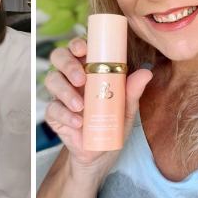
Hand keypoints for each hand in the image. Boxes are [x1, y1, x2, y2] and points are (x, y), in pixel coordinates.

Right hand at [44, 37, 151, 173]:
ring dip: (65, 91)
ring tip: (80, 105)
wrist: (101, 153)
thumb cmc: (112, 123)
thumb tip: (145, 73)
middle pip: (59, 58)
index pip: (77, 48)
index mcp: (88, 69)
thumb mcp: (126, 108)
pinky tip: (78, 122)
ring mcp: (60, 95)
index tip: (83, 49)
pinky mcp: (54, 115)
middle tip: (81, 79)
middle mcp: (71, 78)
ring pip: (52, 80)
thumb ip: (132, 91)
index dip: (76, 44)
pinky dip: (65, 114)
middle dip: (68, 65)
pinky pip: (52, 109)